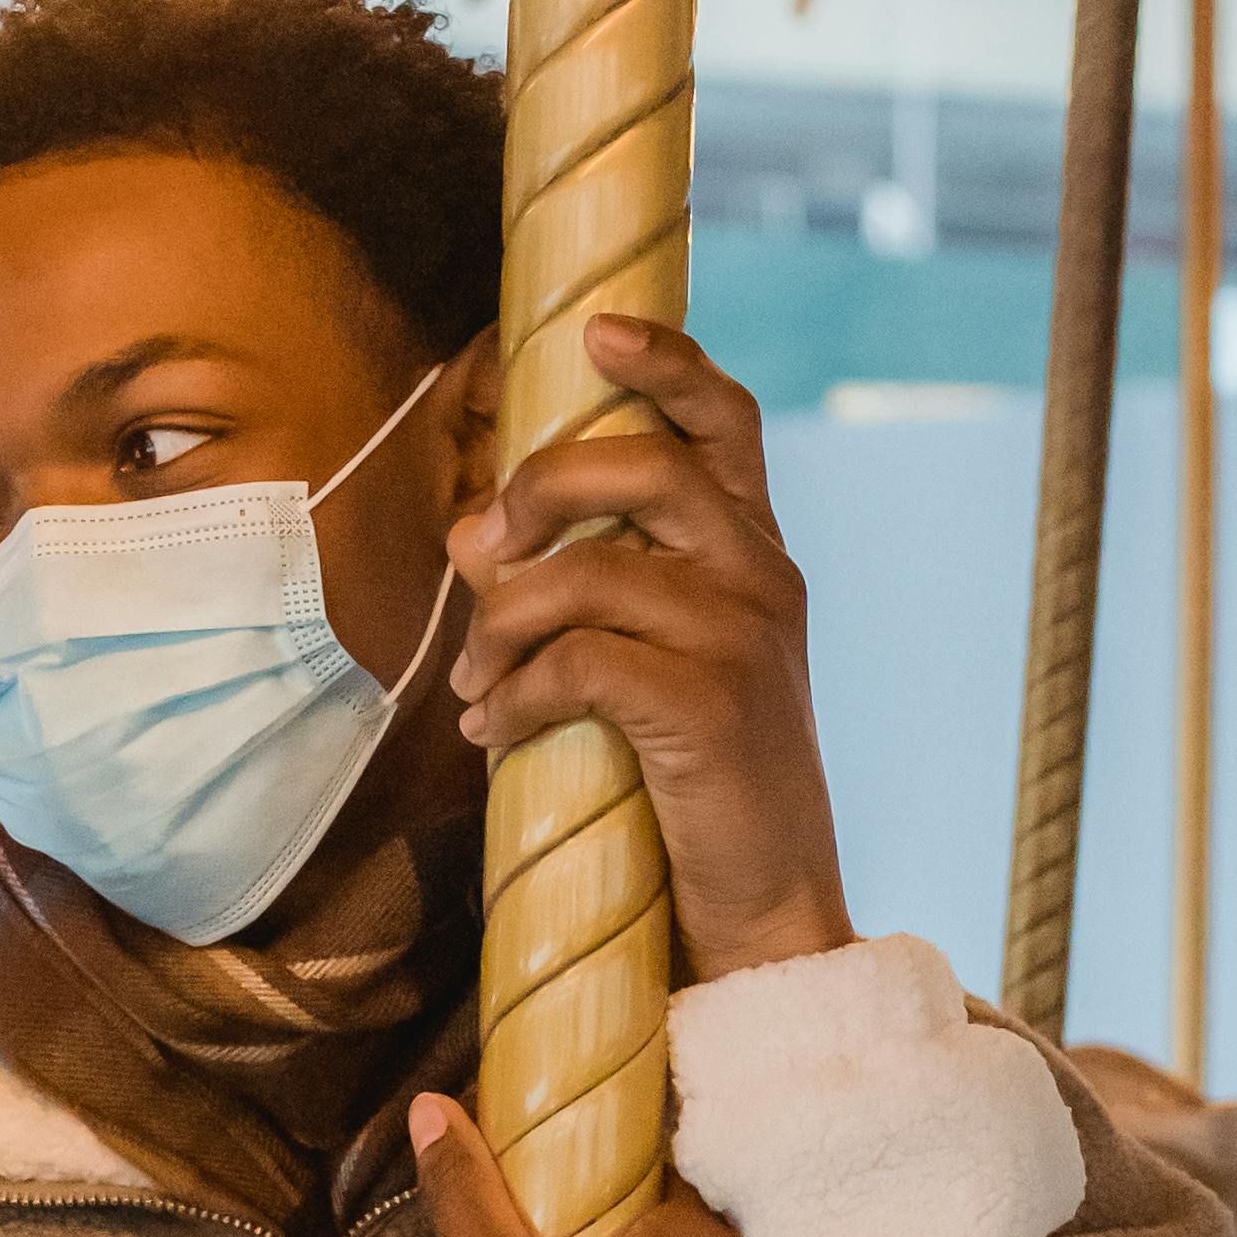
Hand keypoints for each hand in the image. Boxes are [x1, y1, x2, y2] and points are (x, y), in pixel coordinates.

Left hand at [449, 313, 854, 983]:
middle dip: (537, 491)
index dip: (665, 364)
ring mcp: (744, 641)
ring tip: (476, 683)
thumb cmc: (697, 783)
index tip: (595, 332)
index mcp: (756, 556)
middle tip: (478, 550)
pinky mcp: (710, 709)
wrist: (767, 904)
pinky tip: (494, 732)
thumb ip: (582, 587)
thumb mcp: (652, 666)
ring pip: (590, 572)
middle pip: (640, 469)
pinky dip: (518, 692)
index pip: (724, 423)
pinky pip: (580, 662)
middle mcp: (763, 579)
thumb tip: (469, 530)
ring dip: (502, 625)